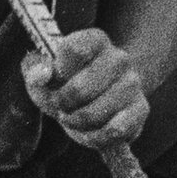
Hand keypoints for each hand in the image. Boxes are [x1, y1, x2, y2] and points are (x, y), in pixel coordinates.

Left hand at [22, 29, 148, 150]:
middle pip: (80, 88)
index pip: (73, 50)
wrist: (99, 96)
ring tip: (72, 119)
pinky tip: (88, 132)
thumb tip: (44, 74)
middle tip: (59, 107)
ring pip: (95, 113)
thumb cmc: (66, 82)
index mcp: (95, 39)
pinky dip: (95, 138)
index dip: (57, 70)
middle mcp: (119, 57)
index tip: (55, 78)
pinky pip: (115, 130)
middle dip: (62, 104)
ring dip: (76, 123)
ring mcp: (133, 83)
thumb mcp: (44, 72)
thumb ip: (35, 69)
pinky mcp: (141, 109)